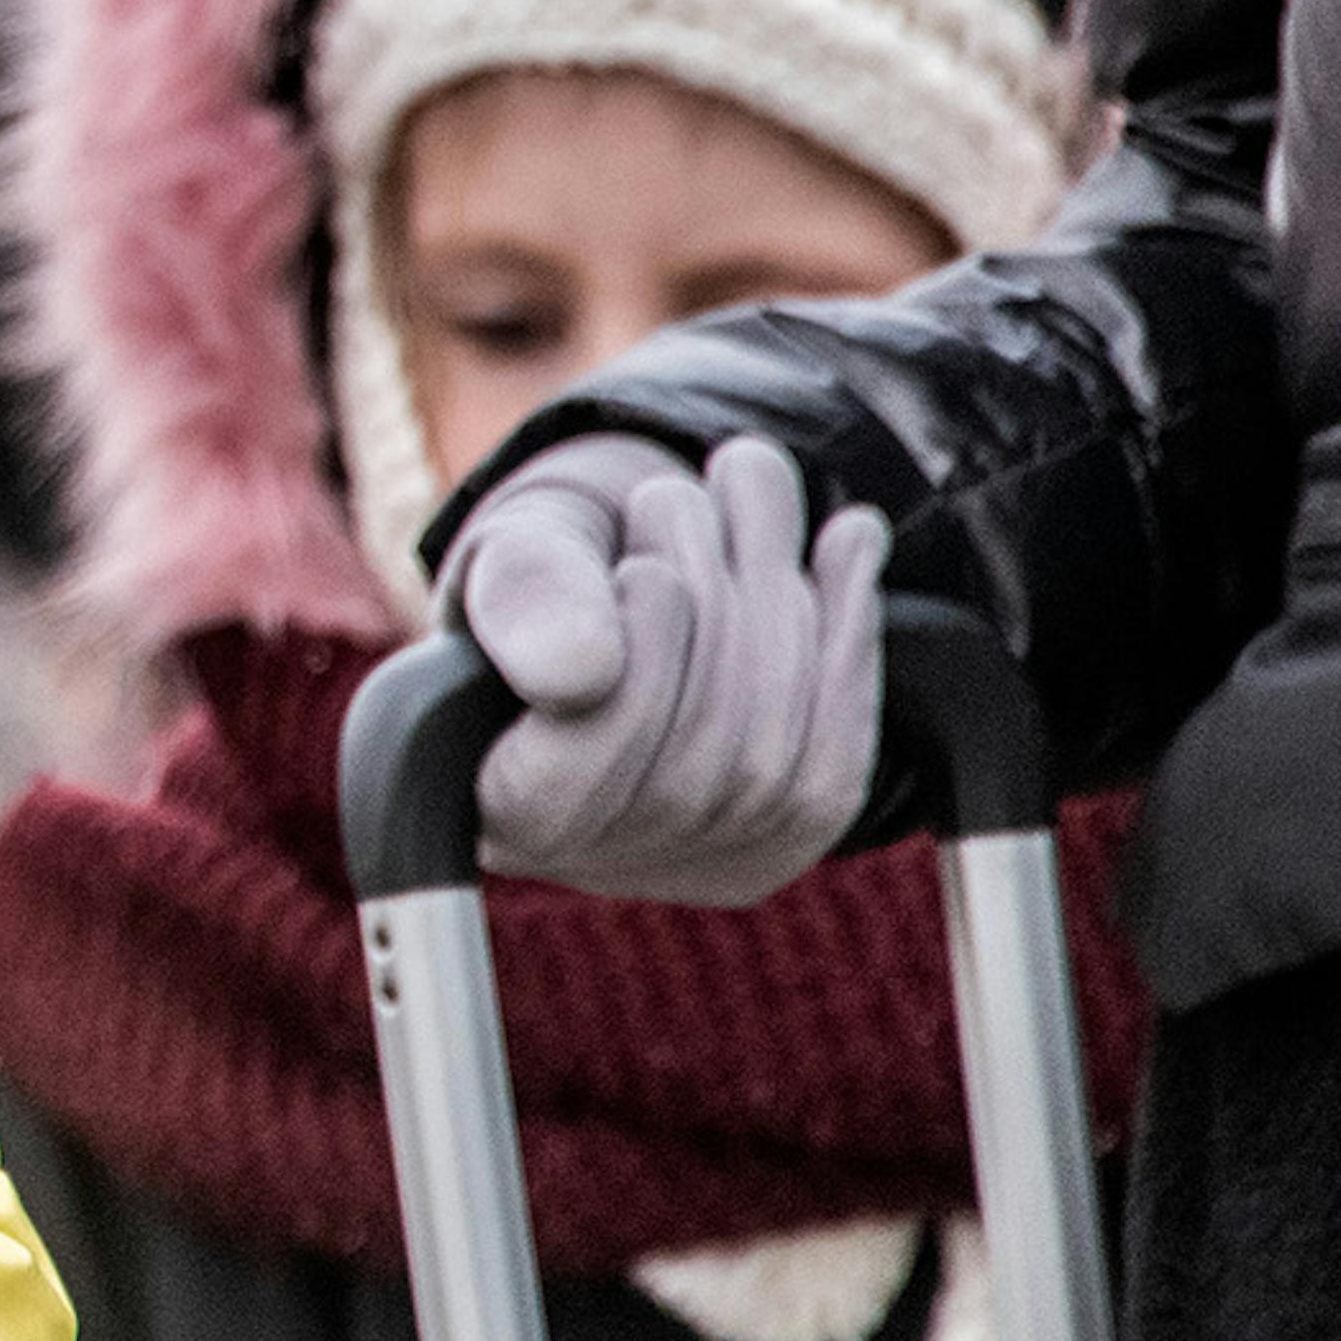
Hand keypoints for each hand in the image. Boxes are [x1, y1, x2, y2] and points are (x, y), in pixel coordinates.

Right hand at [447, 435, 887, 904]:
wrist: (637, 570)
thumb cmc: (556, 569)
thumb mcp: (519, 550)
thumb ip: (527, 593)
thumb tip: (579, 670)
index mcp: (487, 804)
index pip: (564, 785)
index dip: (633, 675)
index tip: (646, 573)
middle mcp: (588, 861)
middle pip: (689, 766)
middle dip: (714, 603)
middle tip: (686, 493)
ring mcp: (696, 862)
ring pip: (771, 759)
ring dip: (781, 595)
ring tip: (750, 478)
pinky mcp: (785, 841)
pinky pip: (841, 757)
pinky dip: (853, 634)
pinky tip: (848, 541)